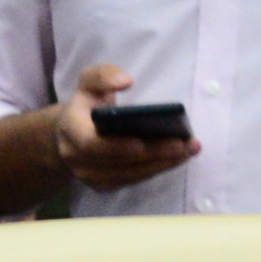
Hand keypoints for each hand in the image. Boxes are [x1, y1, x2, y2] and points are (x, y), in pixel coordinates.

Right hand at [53, 65, 200, 192]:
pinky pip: (134, 180)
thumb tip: (125, 81)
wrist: (71, 133)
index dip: (116, 146)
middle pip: (118, 163)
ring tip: (189, 149)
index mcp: (71, 129)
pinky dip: (158, 169)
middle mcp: (77, 158)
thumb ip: (104, 75)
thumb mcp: (90, 80)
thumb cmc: (86, 103)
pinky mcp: (104, 185)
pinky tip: (180, 156)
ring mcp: (90, 176)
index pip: (90, 144)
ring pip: (129, 175)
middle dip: (152, 154)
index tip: (140, 142)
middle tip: (183, 143)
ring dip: (162, 164)